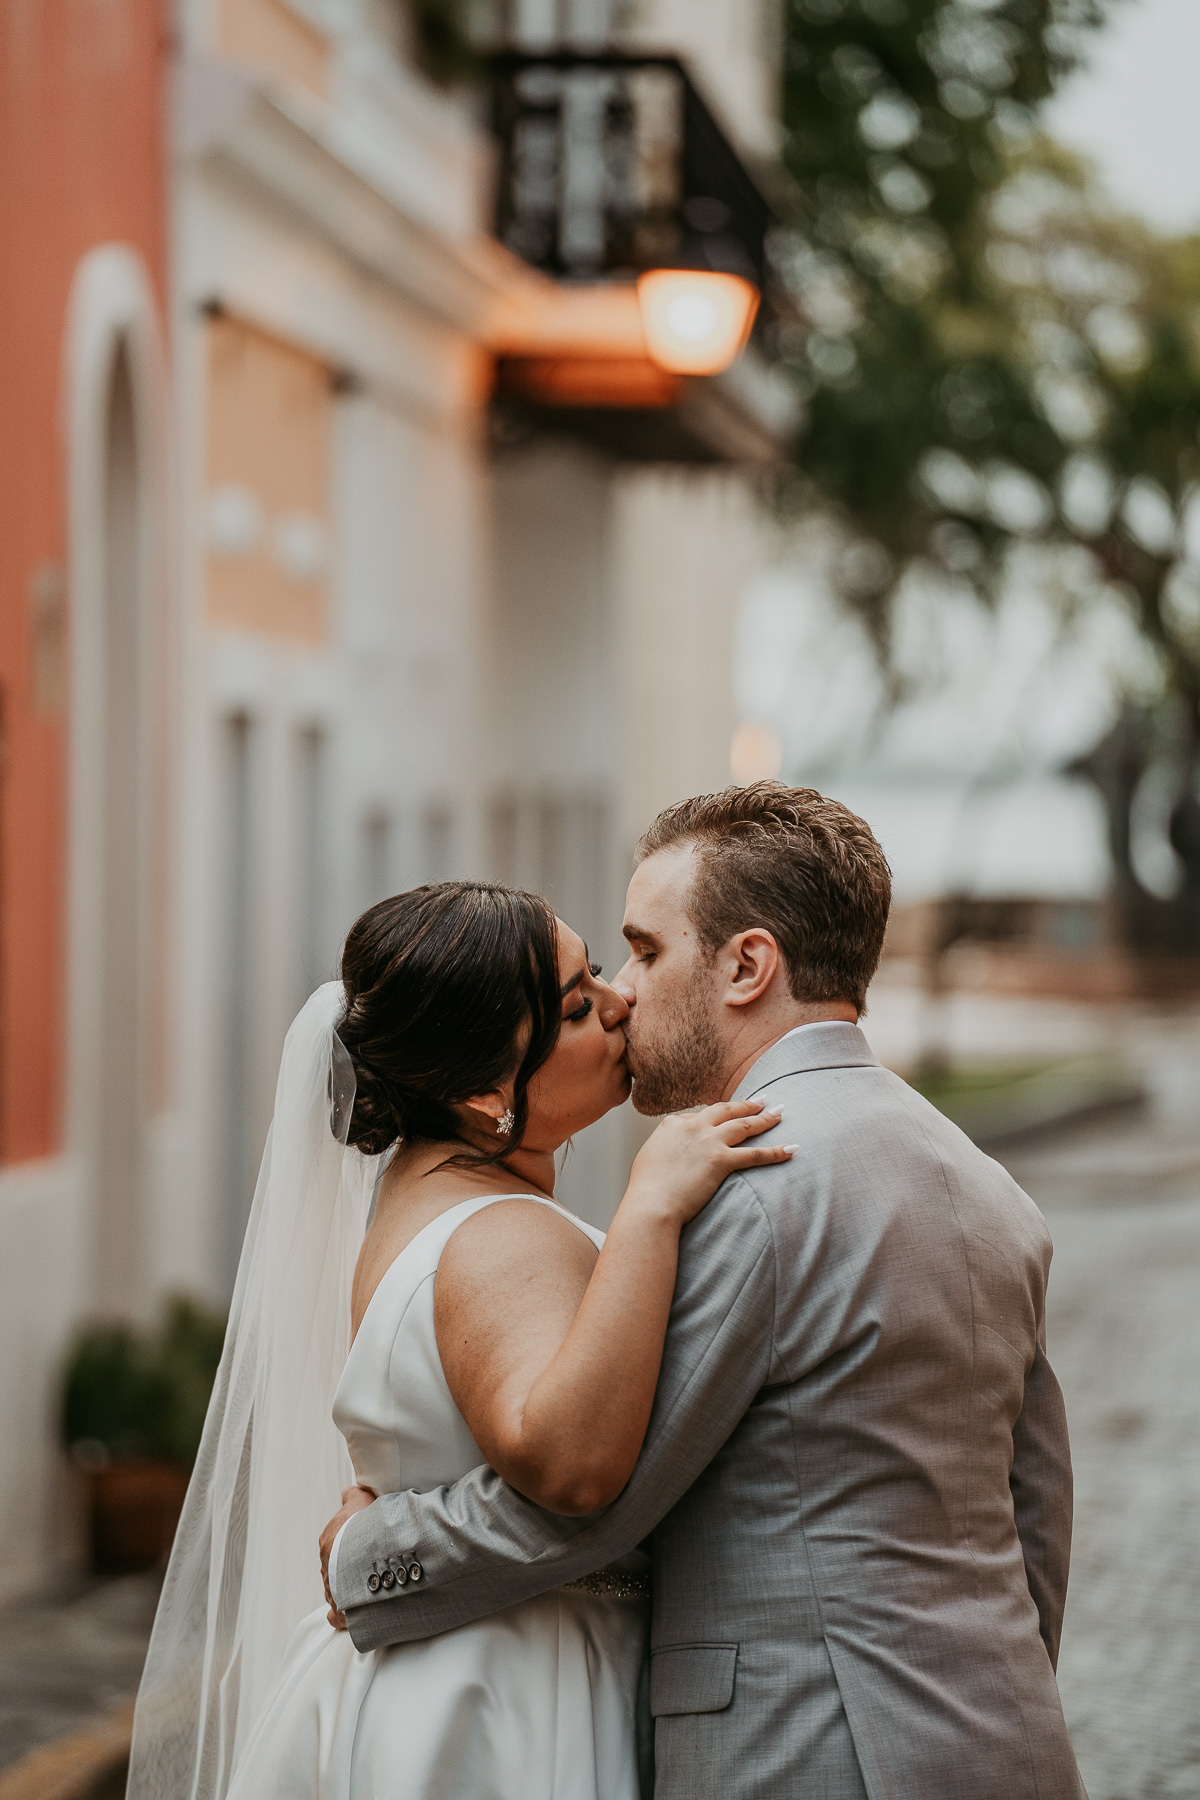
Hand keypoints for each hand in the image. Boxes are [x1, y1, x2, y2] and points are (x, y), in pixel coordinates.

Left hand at [320, 1482, 376, 1629]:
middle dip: (348, 1565)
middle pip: (335, 1565)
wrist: (366, 1557)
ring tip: (370, 1586)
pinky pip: (337, 1616)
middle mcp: (326, 1565)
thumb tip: (349, 1490)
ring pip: (337, 1588)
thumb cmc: (365, 1526)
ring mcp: (332, 1589)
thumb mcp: (361, 1500)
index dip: (350, 1538)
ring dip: (350, 1588)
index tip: (362, 1539)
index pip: (336, 1538)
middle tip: (368, 1563)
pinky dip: (343, 1616)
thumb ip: (354, 1495)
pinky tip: (352, 1614)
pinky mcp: (340, 1611)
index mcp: (329, 1540)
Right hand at [625, 1099, 794, 1227]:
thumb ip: (664, 1148)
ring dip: (765, 1118)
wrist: (651, 1204)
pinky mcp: (721, 1160)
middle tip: (762, 1100)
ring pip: (744, 1125)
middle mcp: (693, 1127)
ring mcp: (709, 1142)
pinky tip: (791, 1149)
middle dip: (747, 1104)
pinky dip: (776, 1151)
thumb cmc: (645, 1189)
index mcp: (673, 1124)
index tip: (723, 1120)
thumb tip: (670, 1152)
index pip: (699, 1116)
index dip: (713, 1118)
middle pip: (726, 1110)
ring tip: (779, 1112)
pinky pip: (755, 1154)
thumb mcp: (649, 1157)